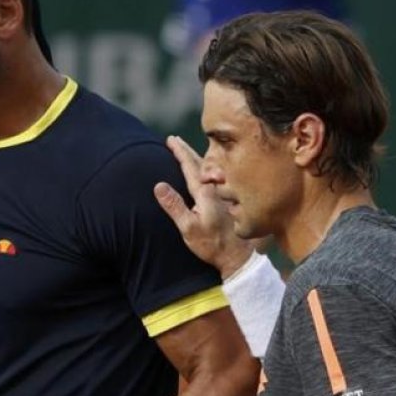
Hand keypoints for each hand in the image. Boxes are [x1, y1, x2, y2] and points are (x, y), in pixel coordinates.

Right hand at [154, 135, 252, 279]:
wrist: (236, 256)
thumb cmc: (211, 244)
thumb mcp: (188, 227)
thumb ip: (174, 206)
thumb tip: (159, 185)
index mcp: (205, 192)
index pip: (189, 166)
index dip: (179, 151)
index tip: (170, 139)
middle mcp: (214, 189)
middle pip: (199, 163)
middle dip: (186, 150)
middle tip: (174, 139)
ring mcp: (221, 195)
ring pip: (206, 170)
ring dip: (194, 158)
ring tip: (185, 151)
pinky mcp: (224, 201)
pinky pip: (211, 178)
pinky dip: (203, 170)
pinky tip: (201, 173)